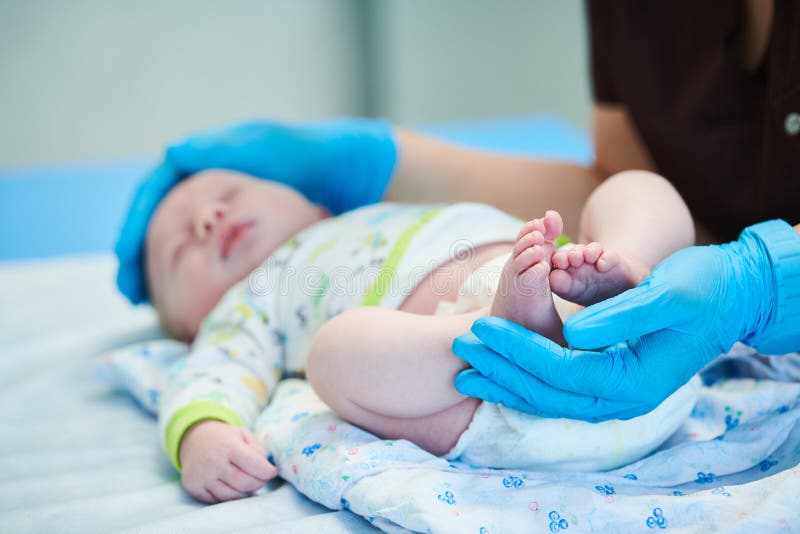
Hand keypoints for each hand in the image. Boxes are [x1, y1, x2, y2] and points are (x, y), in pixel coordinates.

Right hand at [115, 118, 396, 304]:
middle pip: (164, 221)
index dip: (137, 220)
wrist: (362, 177)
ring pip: (187, 242)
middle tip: (129, 289)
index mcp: (212, 161)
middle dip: (142, 254)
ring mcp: (235, 214)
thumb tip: (173, 151)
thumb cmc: (317, 154)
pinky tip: (191, 299)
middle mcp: (218, 189)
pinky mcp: (255, 236)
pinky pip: (216, 258)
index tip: (123, 254)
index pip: (160, 190)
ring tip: (149, 301)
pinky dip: (200, 277)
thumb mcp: (271, 146)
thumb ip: (226, 147)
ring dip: (164, 270)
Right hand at [179, 420, 276, 502]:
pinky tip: (233, 486)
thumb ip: (258, 450)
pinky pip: (218, 500)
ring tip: (249, 482)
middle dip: (259, 483)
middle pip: (246, 483)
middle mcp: (213, 461)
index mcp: (228, 445)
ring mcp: (202, 476)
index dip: (268, 472)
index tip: (272, 472)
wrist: (193, 439)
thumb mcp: (243, 434)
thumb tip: (267, 469)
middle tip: (262, 478)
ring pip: (233, 495)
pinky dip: (230, 496)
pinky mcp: (194, 487)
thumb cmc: (224, 437)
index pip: (255, 465)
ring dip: (246, 492)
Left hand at [453, 317, 710, 421]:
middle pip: (548, 391)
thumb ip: (618, 316)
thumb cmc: (703, 291)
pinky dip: (525, 381)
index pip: (562, 370)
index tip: (482, 328)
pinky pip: (558, 390)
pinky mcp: (609, 384)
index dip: (518, 350)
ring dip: (506, 379)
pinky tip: (498, 371)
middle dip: (501, 368)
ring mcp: (616, 396)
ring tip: (466, 365)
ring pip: (549, 396)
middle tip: (460, 346)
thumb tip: (571, 332)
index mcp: (635, 381)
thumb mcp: (665, 296)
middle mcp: (623, 398)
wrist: (730, 298)